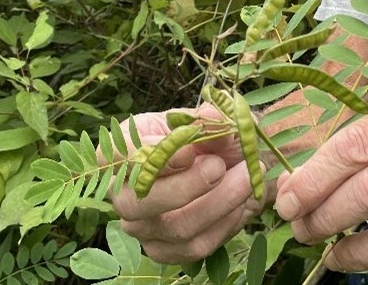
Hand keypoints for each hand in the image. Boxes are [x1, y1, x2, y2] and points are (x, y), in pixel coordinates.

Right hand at [108, 105, 265, 263]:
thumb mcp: (200, 121)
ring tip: (247, 176)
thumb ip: (205, 120)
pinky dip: (225, 223)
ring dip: (219, 202)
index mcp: (119, 152)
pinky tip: (242, 202)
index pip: (123, 156)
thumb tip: (213, 117)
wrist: (217, 165)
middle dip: (187, 185)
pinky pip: (197, 245)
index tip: (190, 148)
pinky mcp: (165, 251)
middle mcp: (122, 195)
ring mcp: (141, 228)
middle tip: (219, 166)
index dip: (155, 156)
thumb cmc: (197, 137)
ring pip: (177, 227)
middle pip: (142, 202)